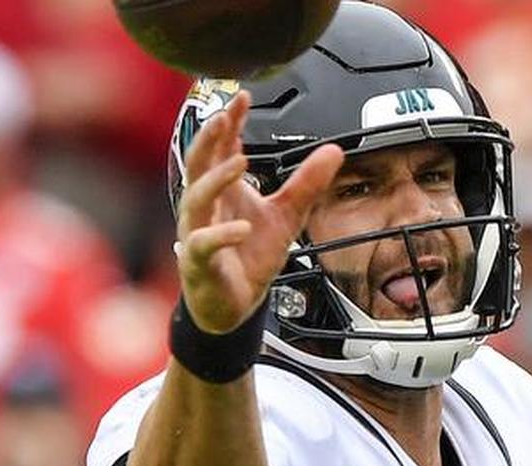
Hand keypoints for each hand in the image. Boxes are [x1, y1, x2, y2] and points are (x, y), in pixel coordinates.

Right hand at [176, 90, 343, 332]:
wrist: (235, 303)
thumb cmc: (250, 255)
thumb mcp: (288, 215)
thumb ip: (307, 183)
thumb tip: (334, 150)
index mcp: (223, 190)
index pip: (221, 148)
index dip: (230, 122)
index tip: (243, 97)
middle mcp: (205, 205)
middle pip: (198, 163)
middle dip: (209, 138)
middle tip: (224, 116)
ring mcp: (198, 231)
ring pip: (196, 198)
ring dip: (216, 178)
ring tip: (240, 162)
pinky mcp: (199, 261)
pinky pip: (203, 244)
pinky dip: (221, 234)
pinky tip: (241, 227)